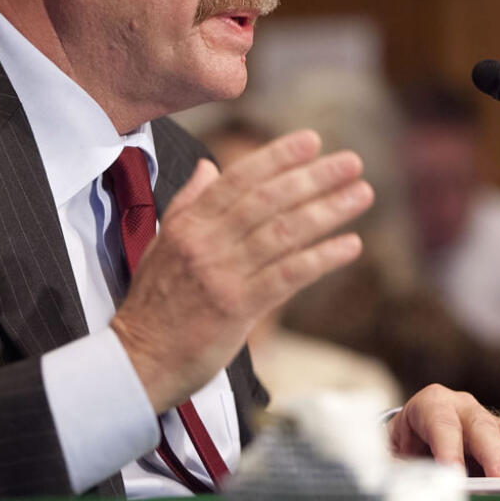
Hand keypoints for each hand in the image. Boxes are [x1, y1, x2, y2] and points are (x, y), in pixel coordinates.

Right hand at [110, 129, 373, 412]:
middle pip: (267, 200)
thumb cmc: (152, 305)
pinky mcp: (237, 308)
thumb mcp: (161, 243)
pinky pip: (287, 276)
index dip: (277, 157)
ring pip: (283, 233)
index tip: (311, 141)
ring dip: (327, 211)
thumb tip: (209, 167)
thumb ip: (188, 202)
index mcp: (188, 224)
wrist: (138, 359)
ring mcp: (222, 274)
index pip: (238, 179)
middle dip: (313, 177)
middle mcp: (206, 242)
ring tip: (361, 194)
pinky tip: (350, 245)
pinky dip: (321, 258)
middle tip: (351, 162)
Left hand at [388, 384, 499, 477]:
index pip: (441, 423)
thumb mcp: (395, 455)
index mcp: (431, 404)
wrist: (411, 443)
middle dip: (492, 455)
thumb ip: (405, 469)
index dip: (449, 448)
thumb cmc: (404, 447)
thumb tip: (415, 488)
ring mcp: (486, 421)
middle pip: (481, 426)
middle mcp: (463, 407)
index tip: (453, 472)